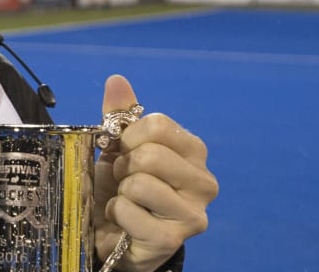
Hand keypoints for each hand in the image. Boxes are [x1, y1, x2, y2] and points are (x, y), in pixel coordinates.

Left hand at [94, 75, 218, 271]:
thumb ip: (120, 114)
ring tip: (126, 198)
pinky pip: (129, 211)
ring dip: (120, 190)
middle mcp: (204, 182)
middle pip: (150, 154)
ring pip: (140, 183)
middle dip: (123, 165)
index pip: (159, 124)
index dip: (128, 136)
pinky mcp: (173, 240)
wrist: (114, 231)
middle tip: (123, 178)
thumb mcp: (119, 146)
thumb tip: (116, 79)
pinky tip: (124, 220)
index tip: (123, 150)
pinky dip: (116, 212)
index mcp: (193, 151)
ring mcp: (193, 214)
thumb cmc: (121, 184)